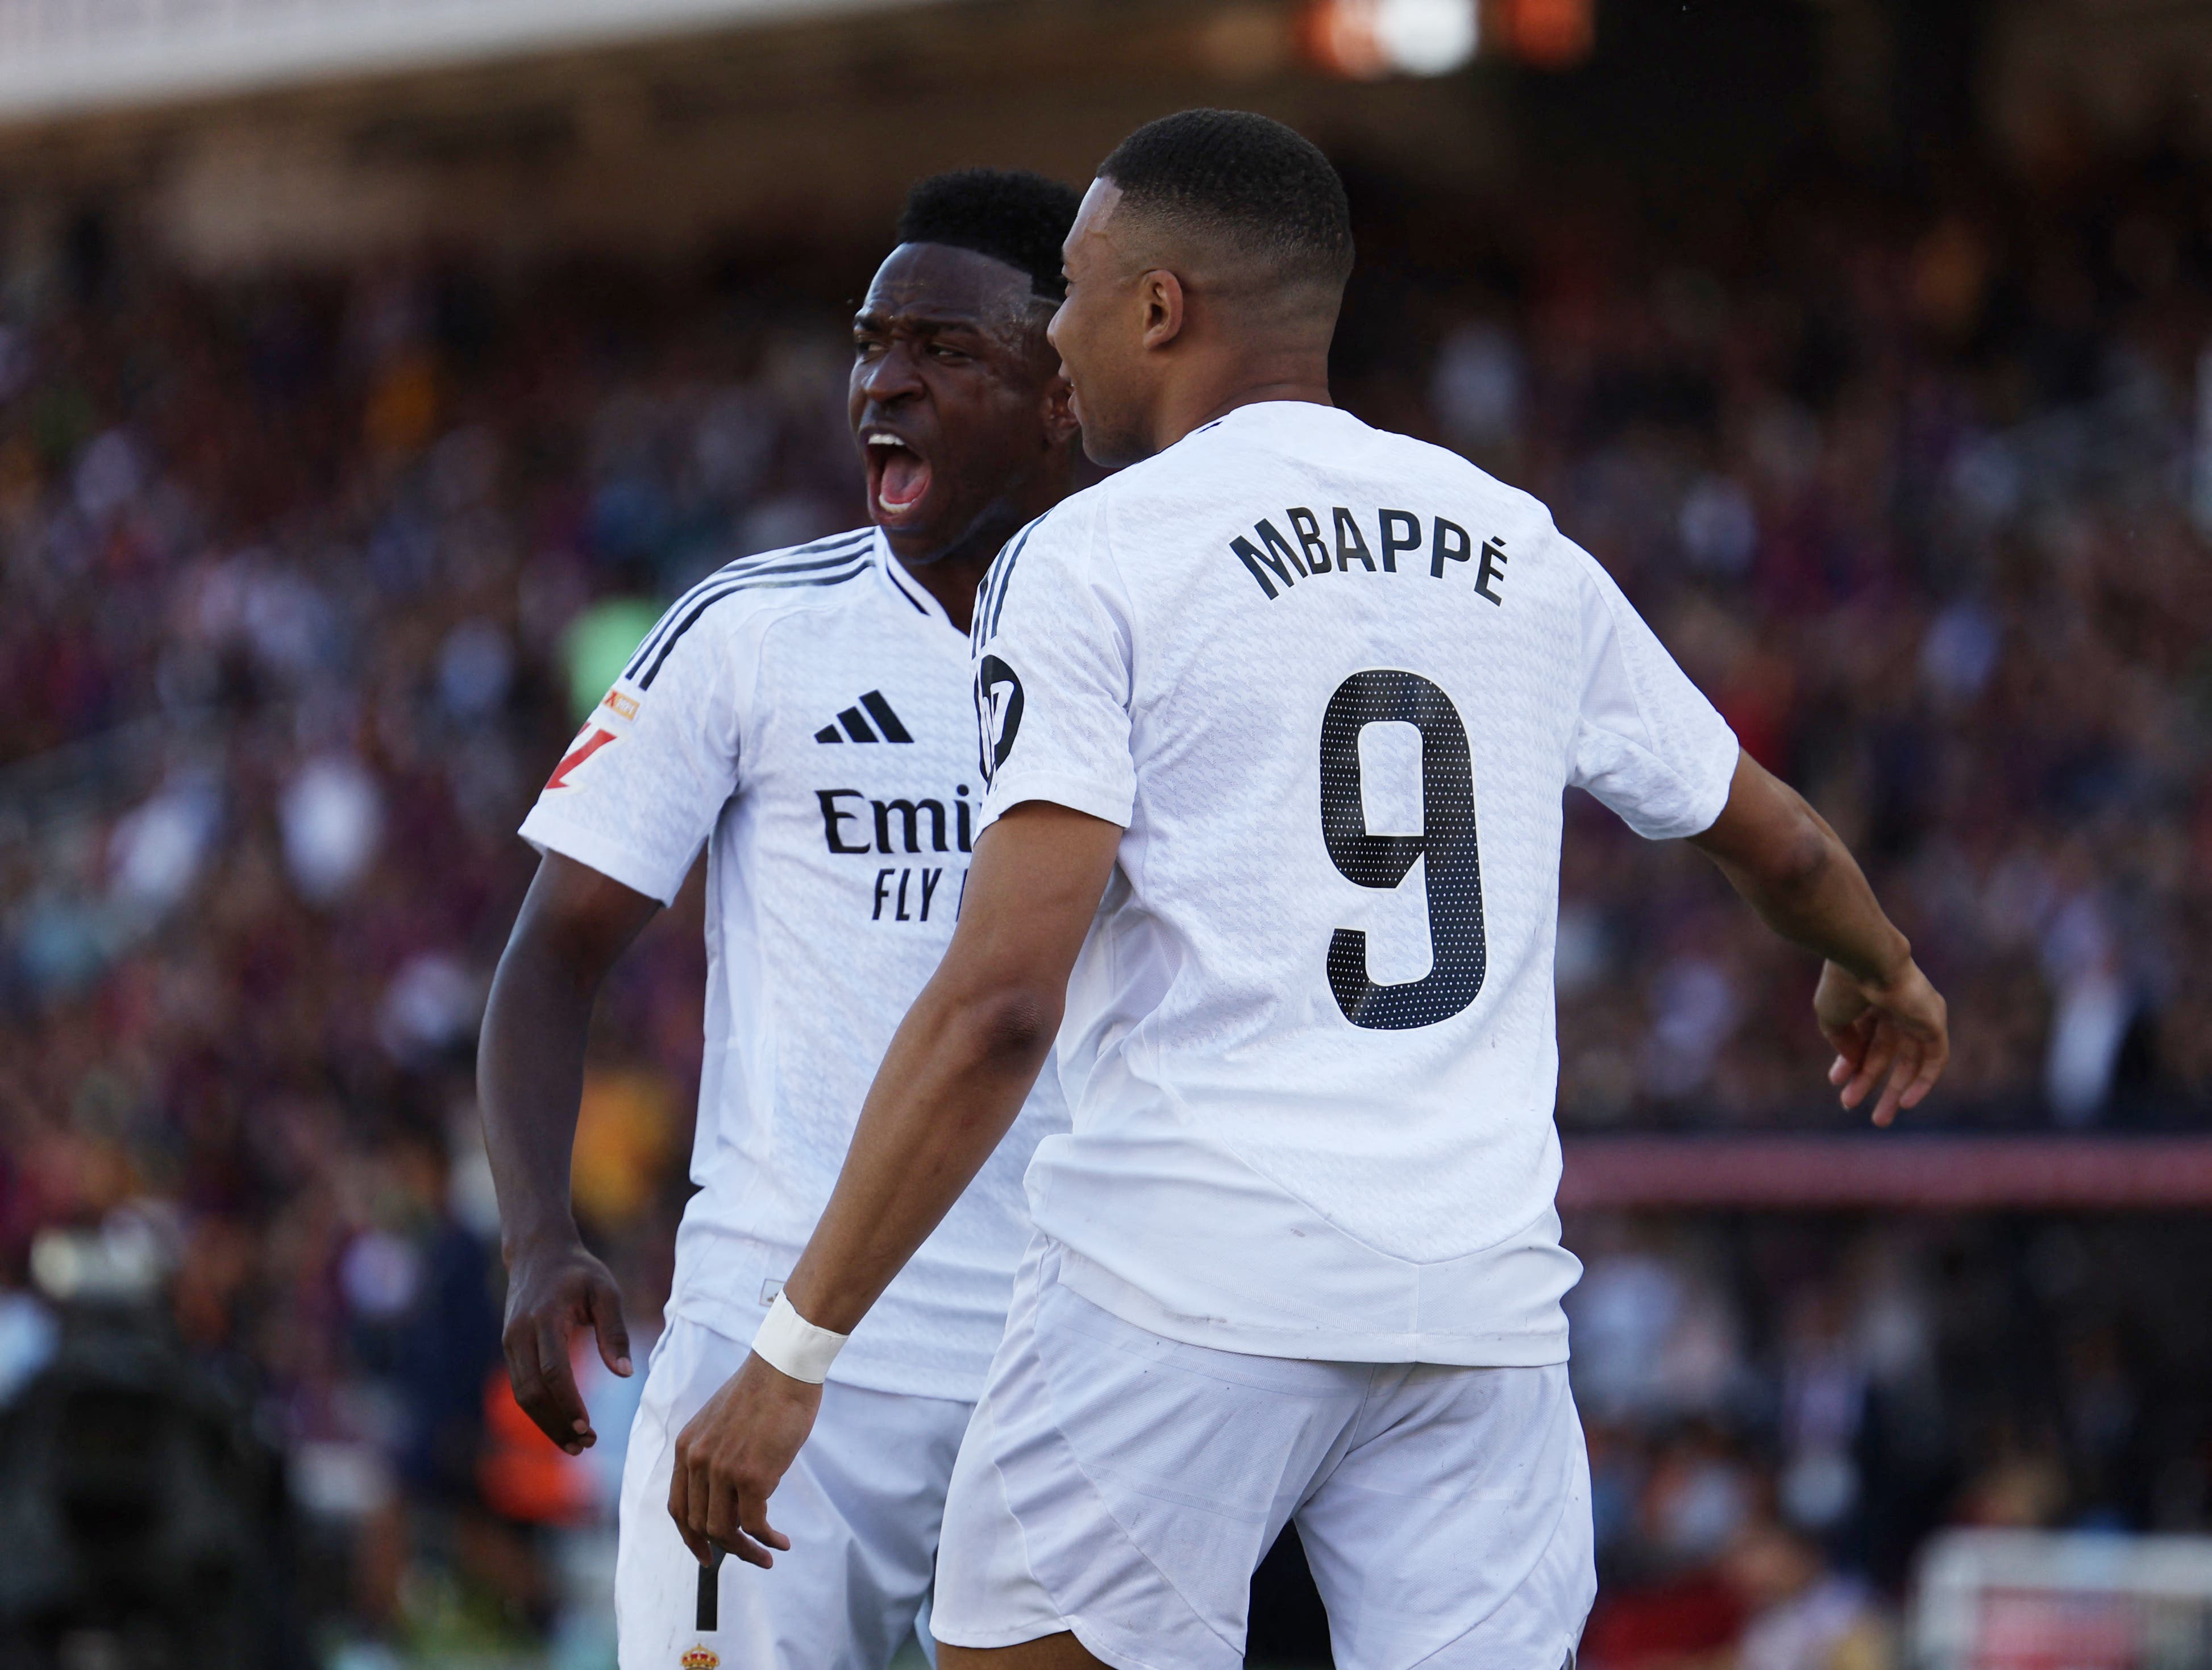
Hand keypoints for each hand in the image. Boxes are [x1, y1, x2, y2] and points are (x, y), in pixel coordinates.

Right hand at [501, 1233, 631, 1454]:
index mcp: (545, 1317)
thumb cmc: (579, 1272)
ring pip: (522, 1395)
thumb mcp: (606, 1291)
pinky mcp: (509, 1348)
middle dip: (557, 1423)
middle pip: (532, 1391)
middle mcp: (520, 1333)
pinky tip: (562, 1424)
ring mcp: (510, 1342)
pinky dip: (540, 1410)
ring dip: (547, 1424)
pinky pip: (521, 1387)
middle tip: (586, 1445)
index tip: (588, 1427)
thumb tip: (625, 1374)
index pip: (553, 1370)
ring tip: (577, 1444)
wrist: (538, 1252)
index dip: (568, 1402)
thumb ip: (614, 1331)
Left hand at [669, 1352, 821, 1568]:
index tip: (707, 1555)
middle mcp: (697, 1461)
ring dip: (746, 1551)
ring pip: (724, 1530)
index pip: (678, 1508)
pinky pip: (754, 1523)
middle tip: (750, 1556)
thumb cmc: (764, 1391)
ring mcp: (722, 1469)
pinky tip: (781, 1542)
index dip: (690, 1537)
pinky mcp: (752, 1475)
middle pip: (700, 1524)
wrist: (785, 1367)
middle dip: (724, 1548)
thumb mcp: (722, 1423)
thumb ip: (716, 1454)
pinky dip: (767, 1539)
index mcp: (686, 1448)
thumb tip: (732, 1492)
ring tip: (768, 1556)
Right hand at [1815, 957, 1948, 1126]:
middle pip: (1884, 1053)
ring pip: (1909, 1061)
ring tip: (1880, 1120)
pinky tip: (1907, 1102)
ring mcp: (1918, 1015)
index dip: (1849, 1062)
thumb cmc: (1844, 985)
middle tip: (1852, 1107)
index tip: (1836, 1082)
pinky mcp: (1935, 1022)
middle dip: (1869, 1081)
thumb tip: (1853, 1062)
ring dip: (1894, 1090)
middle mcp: (1895, 1007)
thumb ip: (1841, 1042)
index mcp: (1869, 999)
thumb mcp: (1832, 1018)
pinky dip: (1923, 1082)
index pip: (1862, 1038)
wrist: (1868, 959)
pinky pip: (1934, 1060)